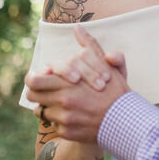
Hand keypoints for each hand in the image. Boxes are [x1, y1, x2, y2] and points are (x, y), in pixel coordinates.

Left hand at [25, 26, 129, 142]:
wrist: (126, 121)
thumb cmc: (115, 91)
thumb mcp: (105, 65)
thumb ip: (90, 46)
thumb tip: (78, 27)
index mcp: (68, 83)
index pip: (33, 81)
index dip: (34, 77)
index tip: (43, 77)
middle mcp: (63, 101)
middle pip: (32, 96)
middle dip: (37, 91)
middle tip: (46, 90)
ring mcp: (64, 119)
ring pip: (41, 111)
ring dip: (48, 106)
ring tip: (60, 103)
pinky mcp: (67, 132)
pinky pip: (53, 124)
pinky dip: (59, 120)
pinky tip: (72, 116)